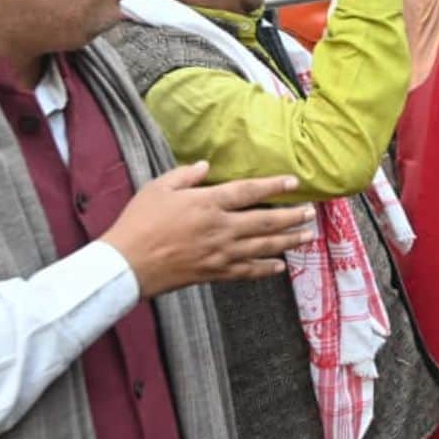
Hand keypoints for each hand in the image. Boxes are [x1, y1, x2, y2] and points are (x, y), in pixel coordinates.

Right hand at [101, 161, 315, 297]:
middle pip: (266, 222)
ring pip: (263, 247)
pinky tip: (281, 266)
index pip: (249, 191)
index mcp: (207, 203)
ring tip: (307, 236)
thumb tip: (205, 165)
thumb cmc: (139, 222)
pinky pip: (248, 271)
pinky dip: (267, 269)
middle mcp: (220, 228)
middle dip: (292, 217)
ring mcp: (220, 253)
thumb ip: (184, 175)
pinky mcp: (215, 273)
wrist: (126, 264)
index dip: (274, 186)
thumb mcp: (158, 188)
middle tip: (311, 213)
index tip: (294, 182)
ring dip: (288, 241)